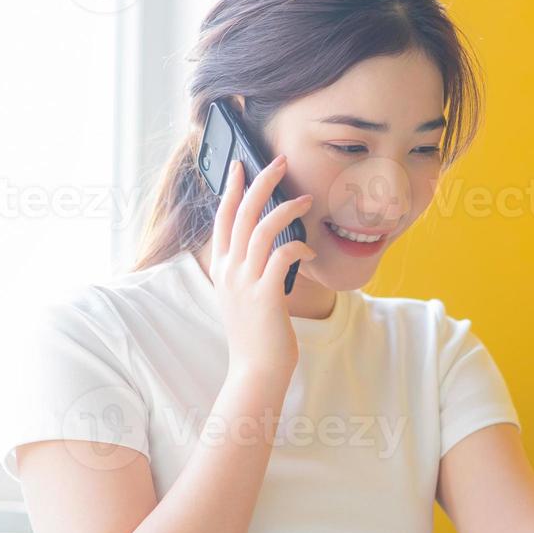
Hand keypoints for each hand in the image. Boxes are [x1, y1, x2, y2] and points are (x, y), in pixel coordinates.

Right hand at [208, 154, 317, 379]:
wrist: (256, 371)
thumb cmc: (257, 336)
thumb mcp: (245, 297)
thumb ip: (252, 271)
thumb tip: (276, 247)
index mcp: (222, 269)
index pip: (223, 217)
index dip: (233, 188)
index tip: (242, 164)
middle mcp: (229, 271)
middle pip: (242, 213)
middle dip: (261, 182)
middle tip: (280, 162)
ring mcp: (245, 282)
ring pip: (261, 229)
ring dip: (286, 209)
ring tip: (307, 199)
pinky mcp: (265, 295)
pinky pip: (282, 256)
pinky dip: (299, 247)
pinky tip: (311, 251)